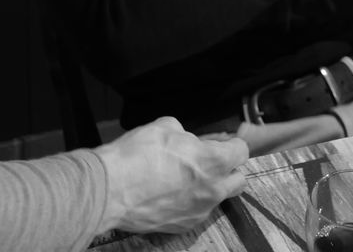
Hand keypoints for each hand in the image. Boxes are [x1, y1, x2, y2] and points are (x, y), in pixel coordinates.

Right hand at [94, 117, 247, 232]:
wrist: (110, 189)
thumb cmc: (137, 155)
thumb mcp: (166, 126)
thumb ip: (188, 135)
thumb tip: (192, 140)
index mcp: (214, 161)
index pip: (242, 151)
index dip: (232, 143)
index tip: (223, 142)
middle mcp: (213, 190)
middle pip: (239, 180)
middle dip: (229, 169)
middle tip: (210, 161)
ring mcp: (200, 211)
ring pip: (218, 198)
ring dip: (210, 187)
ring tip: (185, 179)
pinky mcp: (184, 226)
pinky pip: (198, 212)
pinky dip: (191, 203)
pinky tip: (171, 193)